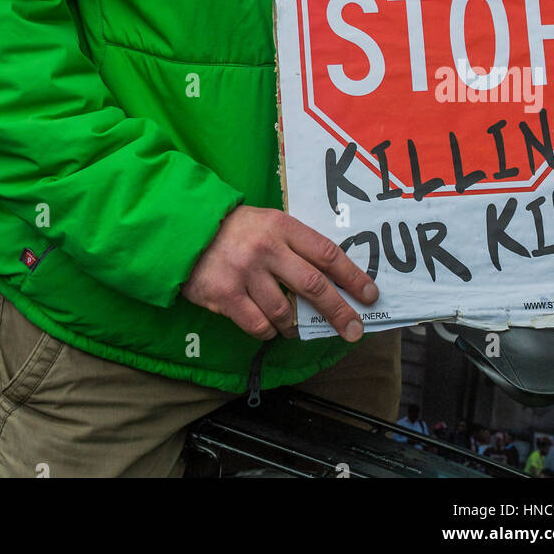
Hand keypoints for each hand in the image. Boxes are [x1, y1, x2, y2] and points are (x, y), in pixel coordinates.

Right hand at [180, 204, 378, 341]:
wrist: (184, 231)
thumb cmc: (233, 230)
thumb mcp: (266, 223)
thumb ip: (294, 244)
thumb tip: (332, 278)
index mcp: (281, 226)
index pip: (326, 253)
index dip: (352, 276)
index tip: (369, 295)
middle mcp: (266, 248)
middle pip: (314, 286)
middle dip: (339, 312)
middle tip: (354, 330)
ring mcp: (245, 272)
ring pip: (285, 312)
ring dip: (294, 325)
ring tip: (293, 326)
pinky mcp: (226, 294)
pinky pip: (259, 326)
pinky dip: (268, 330)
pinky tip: (266, 325)